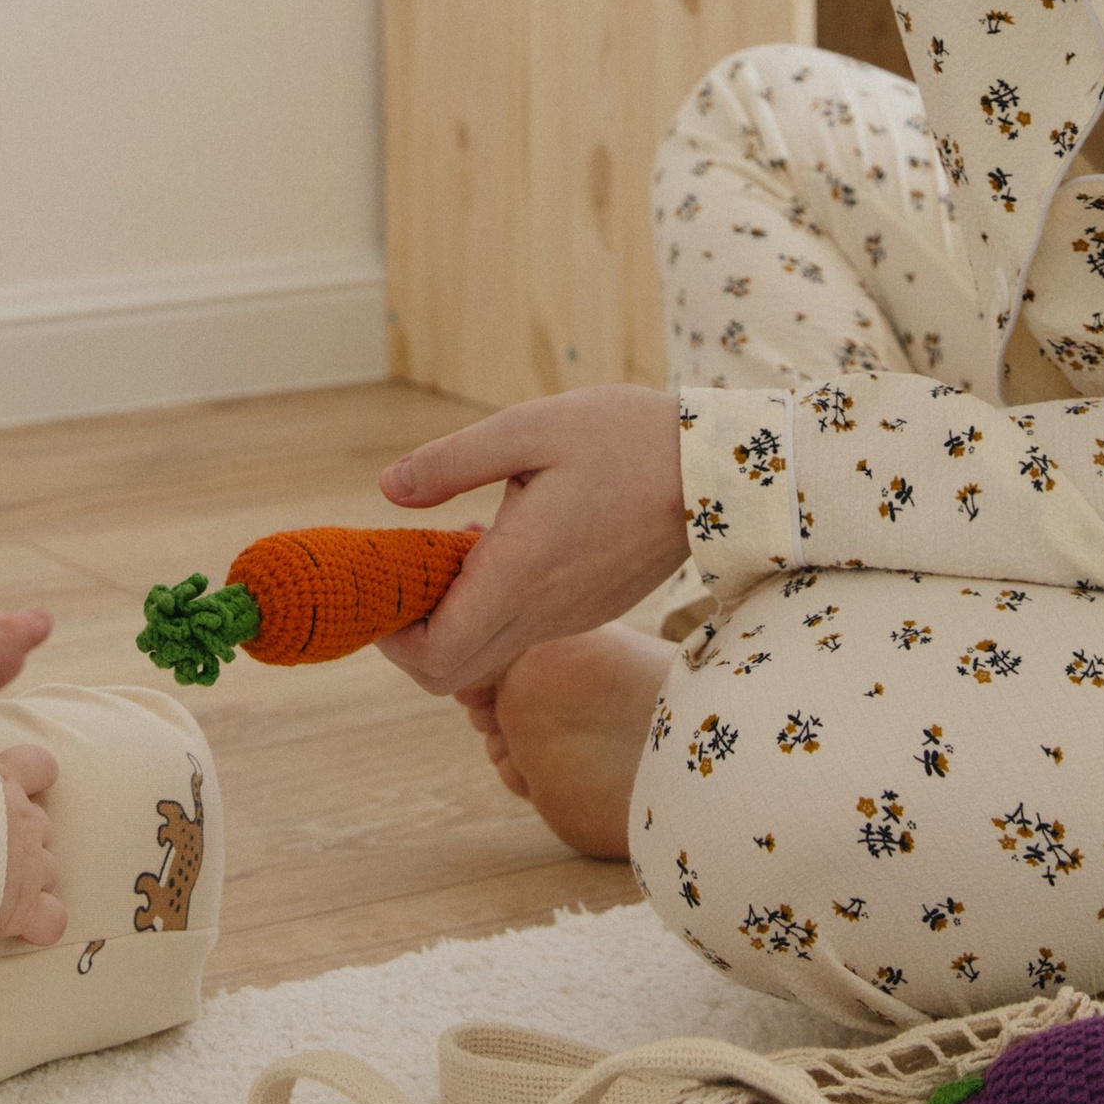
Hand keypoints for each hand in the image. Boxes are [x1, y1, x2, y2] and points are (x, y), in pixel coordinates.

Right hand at [0, 738, 67, 944]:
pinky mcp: (25, 906)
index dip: (32, 776)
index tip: (10, 789)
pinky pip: (51, 920)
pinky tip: (21, 925)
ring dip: (25, 880)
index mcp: (2, 781)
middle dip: (16, 840)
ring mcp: (31, 864)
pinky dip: (40, 923)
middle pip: (39, 828)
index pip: (37, 766)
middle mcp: (24, 820)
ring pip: (47, 871)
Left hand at [372, 383, 686, 694]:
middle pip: (453, 675)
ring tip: (452, 551)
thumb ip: (452, 462)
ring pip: (489, 656)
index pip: (437, 659)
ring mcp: (571, 618)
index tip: (385, 589)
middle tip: (407, 575)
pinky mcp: (592, 608)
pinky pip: (524, 632)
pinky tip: (501, 547)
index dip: (394, 639)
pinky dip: (493, 610)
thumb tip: (388, 489)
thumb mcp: (529, 428)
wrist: (719, 470)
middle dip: (414, 639)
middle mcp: (544, 614)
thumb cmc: (625, 439)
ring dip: (454, 622)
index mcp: (520, 575)